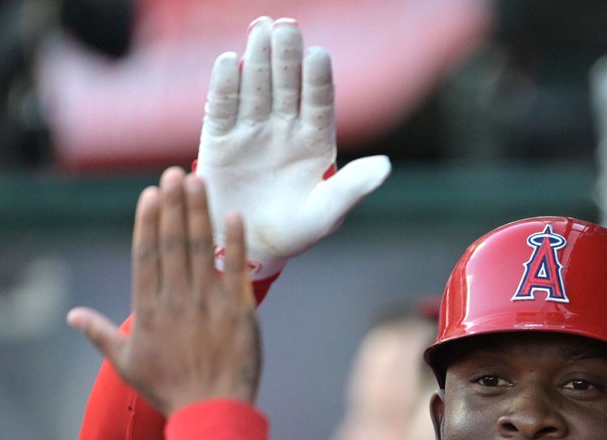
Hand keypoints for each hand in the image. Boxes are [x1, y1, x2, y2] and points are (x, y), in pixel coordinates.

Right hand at [68, 168, 260, 414]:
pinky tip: (233, 215)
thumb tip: (72, 316)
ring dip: (199, 213)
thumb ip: (99, 334)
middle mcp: (177, 300)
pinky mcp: (239, 311)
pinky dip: (234, 242)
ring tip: (197, 181)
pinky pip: (236, 270)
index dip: (148, 222)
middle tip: (174, 173)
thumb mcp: (126, 363)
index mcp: (148, 309)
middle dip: (174, 205)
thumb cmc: (168, 389)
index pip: (146, 256)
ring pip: (201, 249)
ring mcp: (209, 304)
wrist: (211, 412)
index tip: (151, 194)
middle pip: (173, 243)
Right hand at [196, 17, 390, 278]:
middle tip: (286, 27)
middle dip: (286, 56)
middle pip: (286, 84)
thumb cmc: (297, 230)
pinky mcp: (220, 140)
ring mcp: (252, 130)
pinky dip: (225, 86)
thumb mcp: (327, 212)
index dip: (317, 78)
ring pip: (256, 88)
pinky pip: (223, 108)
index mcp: (315, 140)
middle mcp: (284, 127)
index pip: (318, 102)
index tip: (318, 55)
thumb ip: (353, 187)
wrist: (251, 246)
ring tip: (260, 29)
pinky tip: (229, 62)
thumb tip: (386, 166)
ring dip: (257, 59)